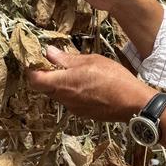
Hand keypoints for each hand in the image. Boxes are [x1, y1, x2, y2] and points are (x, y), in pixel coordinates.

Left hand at [27, 46, 156, 121]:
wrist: (133, 102)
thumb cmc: (114, 78)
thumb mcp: (91, 61)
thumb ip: (67, 58)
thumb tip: (49, 52)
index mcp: (62, 83)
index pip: (34, 79)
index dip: (33, 68)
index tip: (39, 59)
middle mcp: (64, 98)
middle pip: (45, 87)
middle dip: (49, 75)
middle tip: (60, 63)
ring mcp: (73, 108)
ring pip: (59, 94)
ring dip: (63, 84)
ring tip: (80, 74)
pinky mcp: (83, 113)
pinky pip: (72, 101)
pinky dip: (75, 92)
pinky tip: (90, 85)